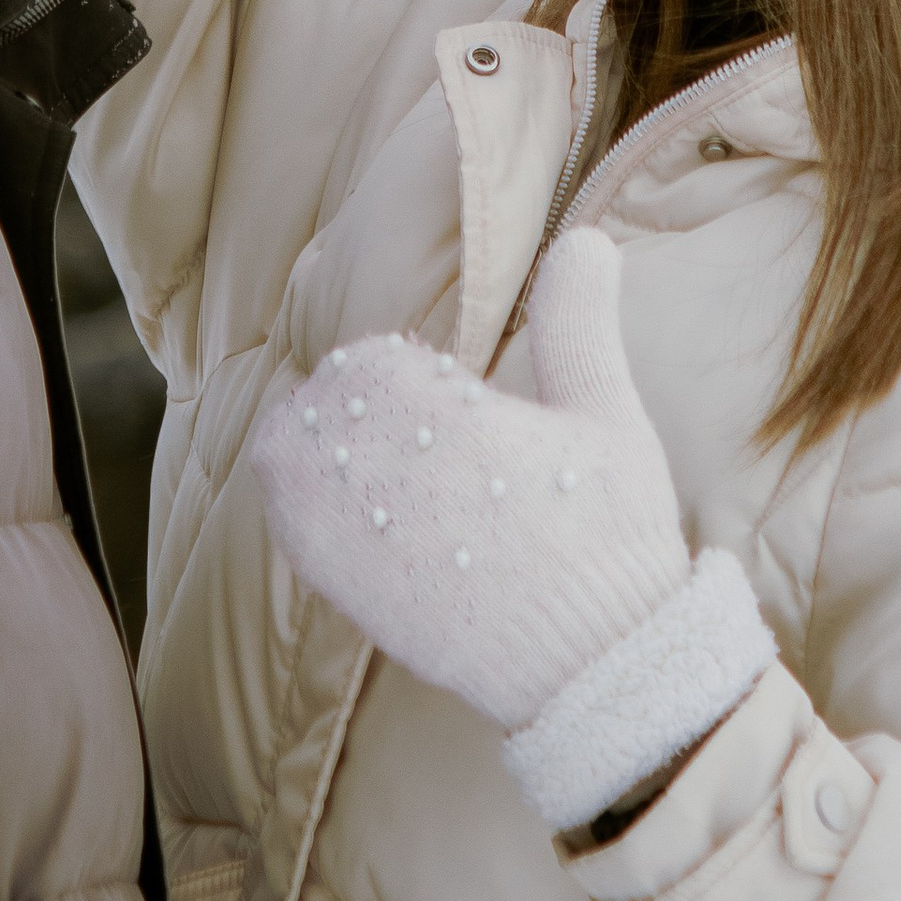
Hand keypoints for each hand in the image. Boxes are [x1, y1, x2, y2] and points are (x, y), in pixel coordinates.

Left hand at [250, 229, 775, 832]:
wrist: (599, 663)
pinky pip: (290, 529)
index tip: (445, 387)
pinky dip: (302, 504)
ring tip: (374, 456)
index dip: (401, 366)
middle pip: (325, 406)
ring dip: (318, 445)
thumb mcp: (609, 415)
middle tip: (417, 423)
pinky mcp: (353, 596)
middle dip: (362, 402)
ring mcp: (360, 542)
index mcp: (448, 421)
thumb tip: (585, 237)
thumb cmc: (612, 536)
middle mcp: (387, 476)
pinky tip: (346, 506)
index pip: (370, 362)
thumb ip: (581, 321)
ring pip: (289, 460)